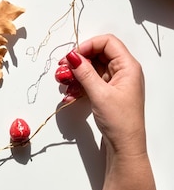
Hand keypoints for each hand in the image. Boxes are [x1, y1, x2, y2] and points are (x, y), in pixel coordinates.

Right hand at [61, 34, 157, 189]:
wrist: (124, 146)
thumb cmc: (119, 120)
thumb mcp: (99, 93)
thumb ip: (84, 72)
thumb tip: (71, 55)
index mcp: (127, 67)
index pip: (107, 42)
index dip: (88, 45)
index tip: (73, 56)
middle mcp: (122, 71)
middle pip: (97, 54)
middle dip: (78, 61)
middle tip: (62, 69)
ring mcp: (114, 82)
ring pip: (91, 68)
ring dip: (75, 75)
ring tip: (64, 84)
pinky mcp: (107, 92)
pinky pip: (89, 81)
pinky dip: (78, 86)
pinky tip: (69, 96)